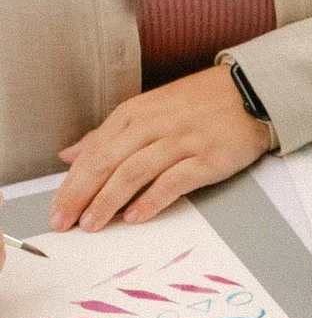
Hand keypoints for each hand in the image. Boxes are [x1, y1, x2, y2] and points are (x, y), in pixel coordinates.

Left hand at [54, 68, 272, 227]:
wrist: (249, 93)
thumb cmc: (197, 105)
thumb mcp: (146, 111)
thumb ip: (108, 135)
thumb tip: (70, 155)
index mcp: (133, 114)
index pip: (93, 153)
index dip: (71, 183)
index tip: (56, 208)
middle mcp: (152, 126)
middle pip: (106, 164)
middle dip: (80, 195)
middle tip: (64, 222)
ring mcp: (180, 142)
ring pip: (133, 173)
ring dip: (108, 201)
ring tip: (92, 224)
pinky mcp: (206, 158)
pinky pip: (173, 181)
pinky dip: (151, 199)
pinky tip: (135, 216)